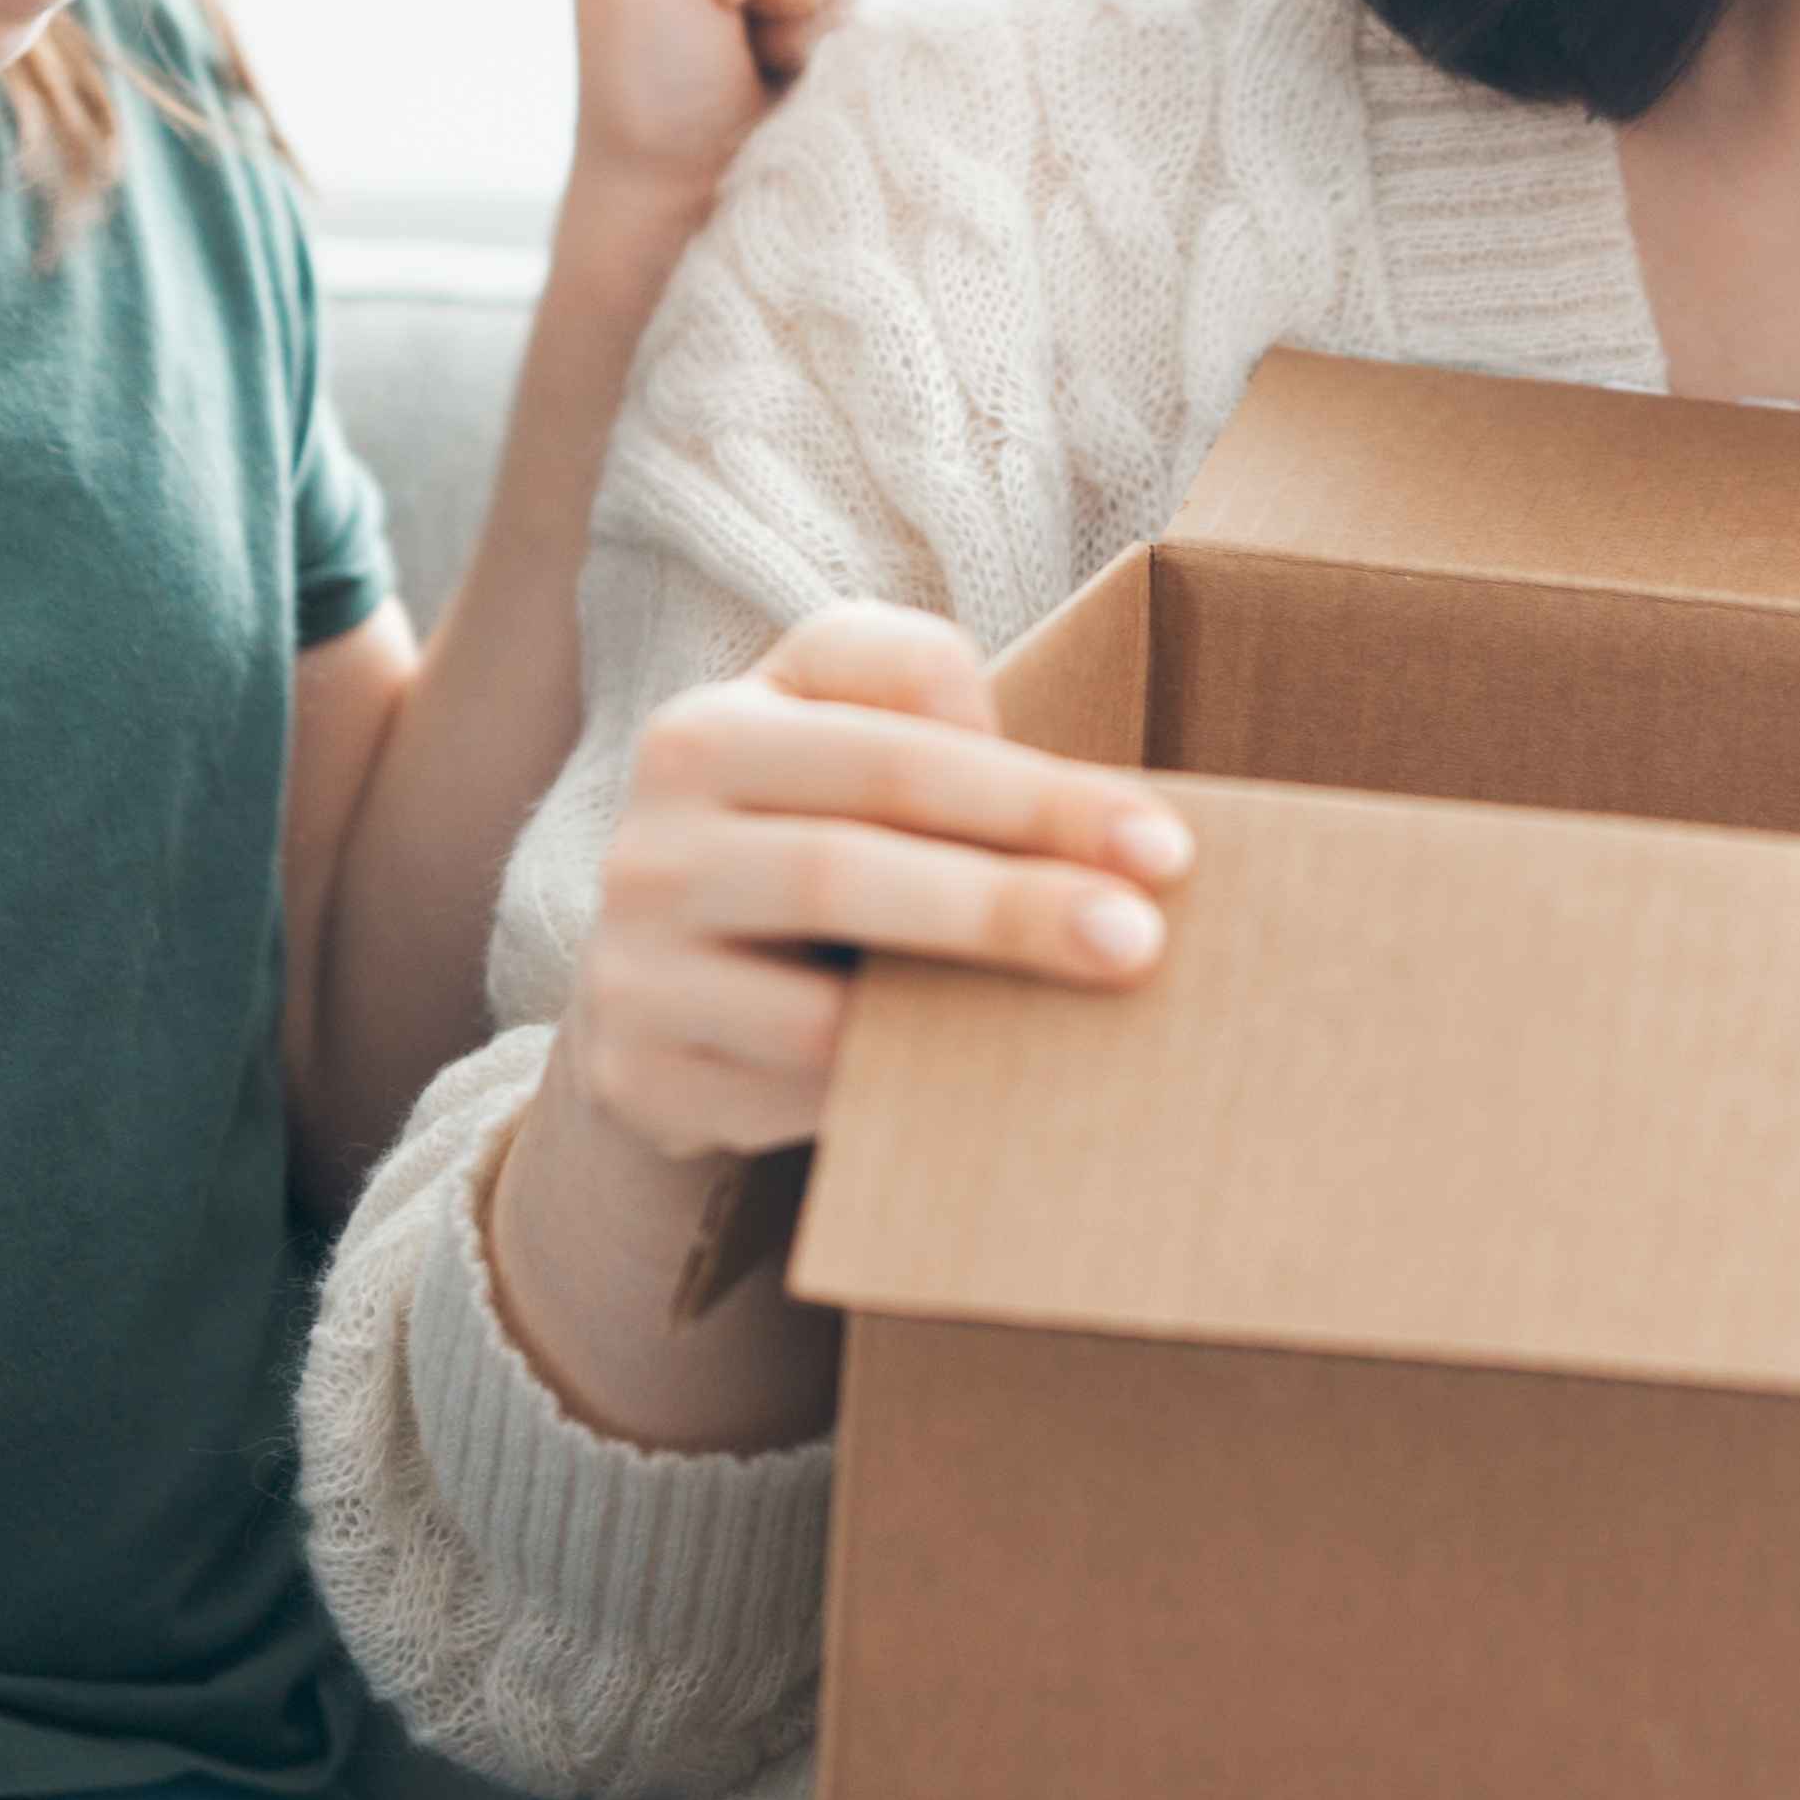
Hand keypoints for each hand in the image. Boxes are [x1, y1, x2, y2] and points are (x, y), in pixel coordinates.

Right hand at [550, 601, 1193, 1163]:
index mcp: (719, 723)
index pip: (891, 720)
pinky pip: (793, 1079)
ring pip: (820, 980)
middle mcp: (658, 824)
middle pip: (856, 843)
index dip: (1035, 781)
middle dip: (1014, 891)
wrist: (659, 1005)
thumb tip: (1091, 823)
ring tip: (1092, 995)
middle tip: (1142, 935)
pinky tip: (993, 1079)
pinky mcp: (642, 1068)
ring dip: (970, 983)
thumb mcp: (851, 760)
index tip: (1163, 844)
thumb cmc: (808, 855)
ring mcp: (636, 951)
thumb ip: (938, 729)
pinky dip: (901, 1078)